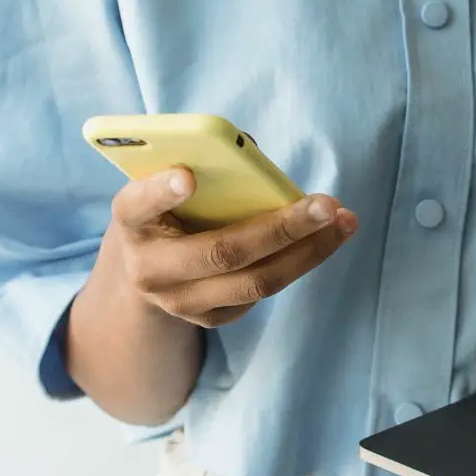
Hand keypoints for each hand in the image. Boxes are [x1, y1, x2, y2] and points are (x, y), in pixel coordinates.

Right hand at [107, 167, 356, 327]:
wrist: (146, 268)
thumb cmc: (168, 210)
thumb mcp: (167, 185)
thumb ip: (202, 166)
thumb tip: (253, 157)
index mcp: (131, 223)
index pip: (136, 206)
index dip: (160, 192)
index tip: (187, 176)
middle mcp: (150, 269)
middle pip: (223, 252)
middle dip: (282, 228)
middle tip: (326, 204)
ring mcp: (181, 302)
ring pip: (257, 281)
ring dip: (309, 250)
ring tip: (344, 221)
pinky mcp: (210, 318)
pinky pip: (264, 291)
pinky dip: (302, 262)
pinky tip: (328, 237)